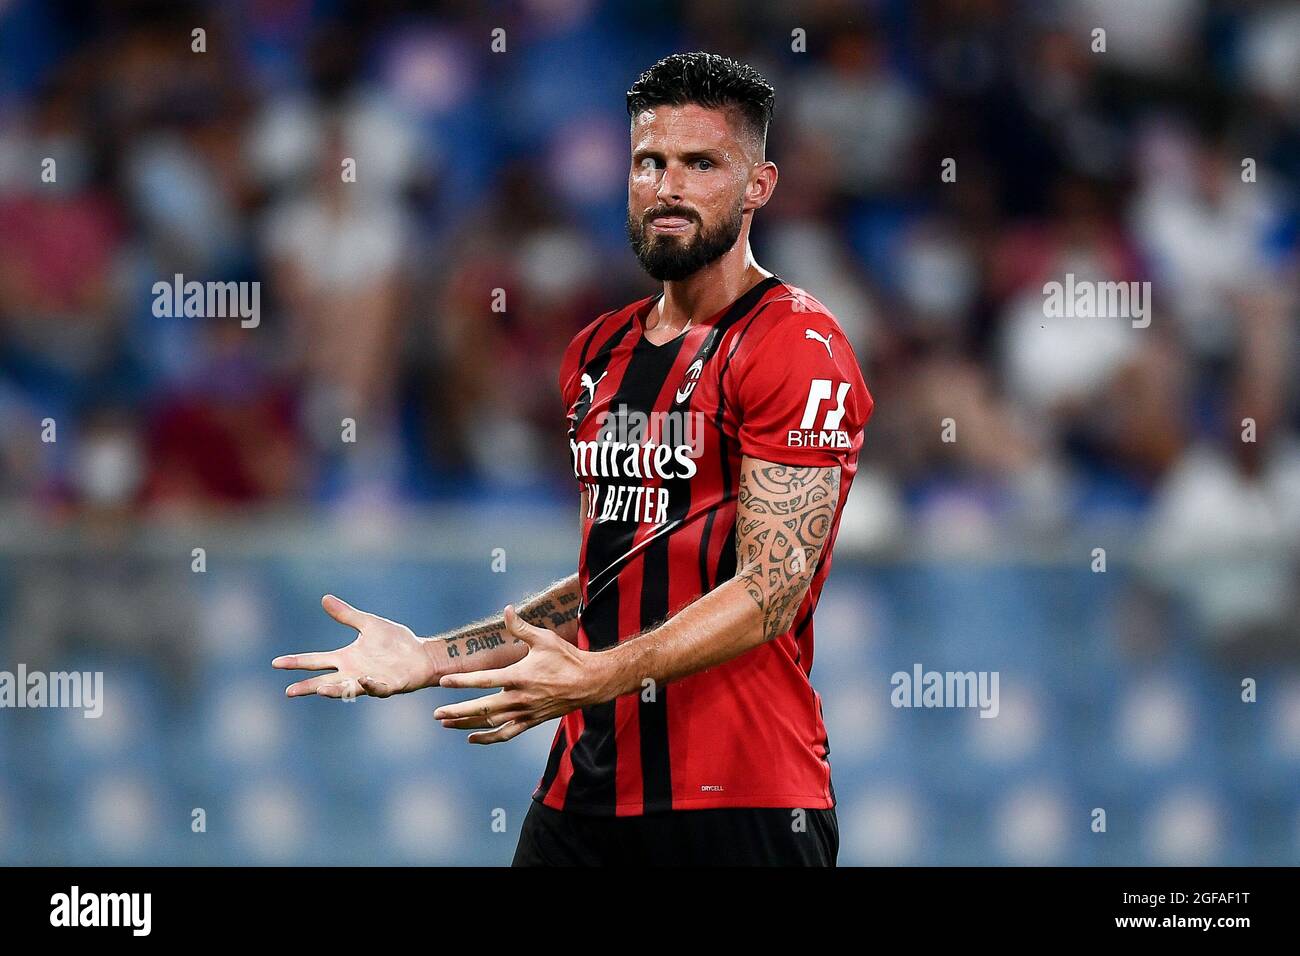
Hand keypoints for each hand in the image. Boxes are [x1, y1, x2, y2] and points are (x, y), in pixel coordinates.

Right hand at [272, 594, 438, 698]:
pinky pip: (378, 688)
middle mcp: (354, 673)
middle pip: (325, 681)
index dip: (297, 662)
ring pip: (348, 689)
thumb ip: (346, 615)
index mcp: (346, 658)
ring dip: (334, 690)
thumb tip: (324, 598)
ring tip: (320, 690)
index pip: (316, 661)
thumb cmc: (394, 642)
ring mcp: (370, 681)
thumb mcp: (368, 624)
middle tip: (289, 691)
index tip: (276, 663)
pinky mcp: (389, 685)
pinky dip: (370, 686)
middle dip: (308, 686)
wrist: (421, 654)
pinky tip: (364, 680)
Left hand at [434, 605, 609, 743]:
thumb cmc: (566, 658)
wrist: (589, 682)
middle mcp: (519, 697)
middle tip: (436, 714)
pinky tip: (472, 738)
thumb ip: (521, 627)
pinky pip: (506, 734)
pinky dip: (487, 738)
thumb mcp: (544, 638)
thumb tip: (507, 609)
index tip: (443, 681)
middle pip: (482, 708)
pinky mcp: (531, 721)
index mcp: (519, 676)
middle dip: (457, 712)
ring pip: (490, 723)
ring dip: (466, 725)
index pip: (484, 679)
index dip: (462, 681)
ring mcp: (525, 712)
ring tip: (446, 724)